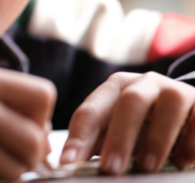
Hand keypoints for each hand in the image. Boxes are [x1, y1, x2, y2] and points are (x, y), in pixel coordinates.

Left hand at [60, 72, 194, 173]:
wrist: (187, 115)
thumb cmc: (142, 128)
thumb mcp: (115, 131)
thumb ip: (96, 144)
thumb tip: (72, 165)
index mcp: (114, 88)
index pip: (91, 110)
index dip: (79, 138)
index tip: (69, 163)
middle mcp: (144, 83)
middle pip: (130, 102)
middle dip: (119, 137)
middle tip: (110, 169)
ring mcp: (176, 91)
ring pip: (169, 103)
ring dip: (157, 138)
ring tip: (148, 167)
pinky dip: (191, 142)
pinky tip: (182, 162)